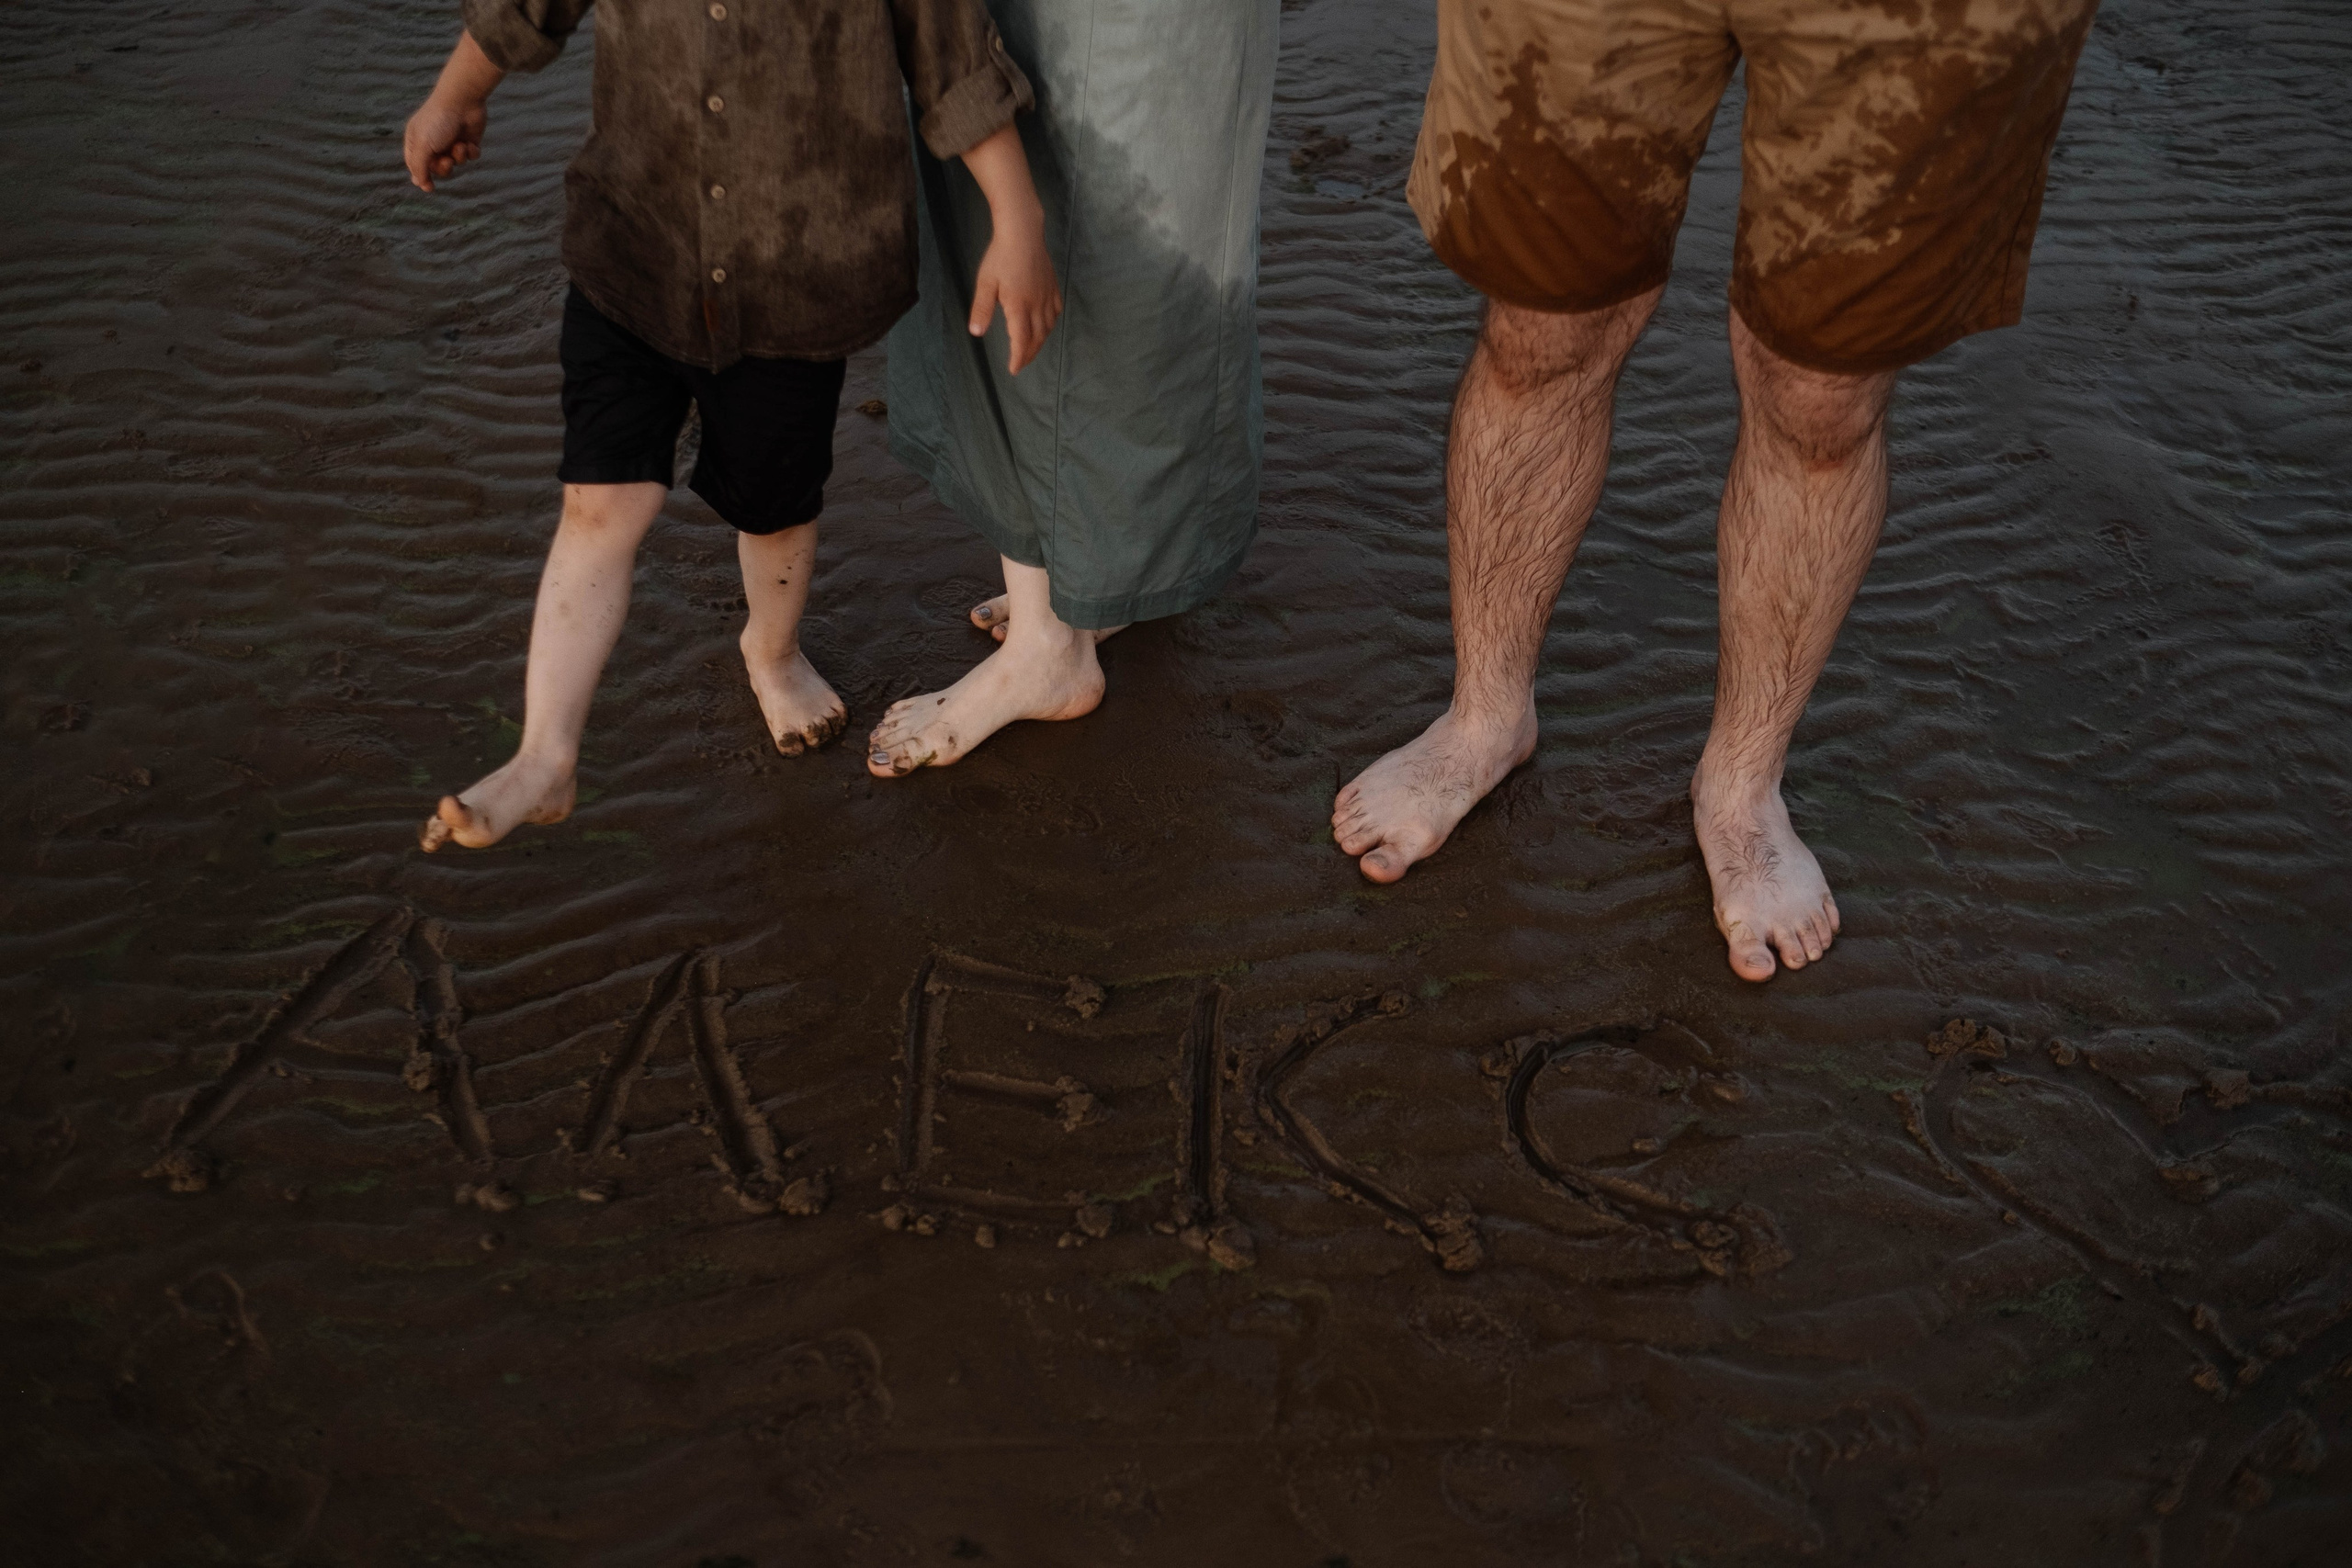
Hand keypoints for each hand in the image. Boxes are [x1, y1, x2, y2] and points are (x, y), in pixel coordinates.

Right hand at [405, 93, 487, 191]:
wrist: (463, 101)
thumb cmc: (438, 121)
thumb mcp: (422, 145)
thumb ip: (419, 167)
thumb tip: (420, 184)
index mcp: (416, 139)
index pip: (415, 164)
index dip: (421, 176)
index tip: (429, 187)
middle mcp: (433, 141)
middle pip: (438, 168)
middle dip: (443, 168)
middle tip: (447, 160)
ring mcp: (451, 140)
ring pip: (456, 163)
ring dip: (459, 158)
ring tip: (459, 146)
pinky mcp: (469, 140)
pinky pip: (471, 157)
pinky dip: (471, 153)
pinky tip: (470, 143)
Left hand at [956, 123, 1061, 374]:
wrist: (1022, 231)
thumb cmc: (1000, 256)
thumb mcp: (985, 283)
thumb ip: (981, 309)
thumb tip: (976, 333)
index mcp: (1019, 307)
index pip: (1021, 341)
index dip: (1019, 358)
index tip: (1014, 370)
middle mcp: (1037, 305)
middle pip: (1037, 338)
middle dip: (1030, 354)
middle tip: (1022, 363)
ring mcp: (1047, 295)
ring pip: (1048, 326)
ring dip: (1041, 341)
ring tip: (1032, 348)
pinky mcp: (1052, 285)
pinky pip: (1056, 311)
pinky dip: (1051, 323)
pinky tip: (1046, 323)